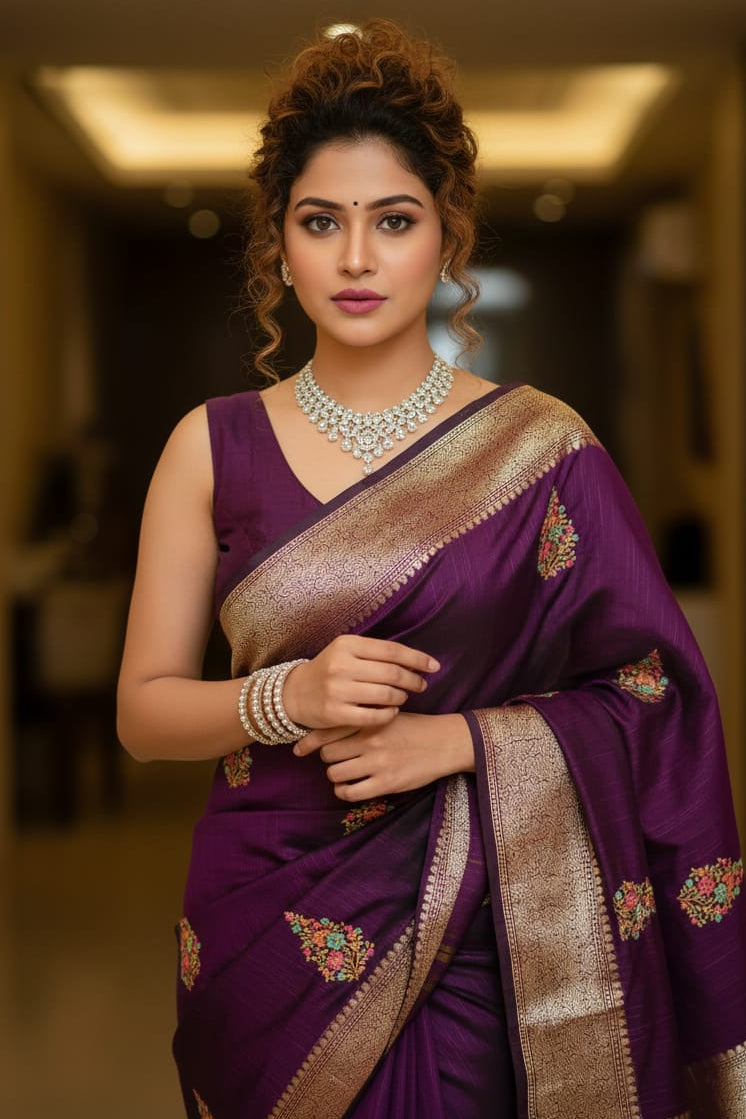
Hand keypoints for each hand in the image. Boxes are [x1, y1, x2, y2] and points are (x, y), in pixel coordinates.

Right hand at [282, 635, 438, 731]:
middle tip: (421, 685)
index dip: (416, 659)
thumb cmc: (329, 670)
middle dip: (413, 680)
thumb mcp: (346, 652)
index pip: (391, 650)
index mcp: (347, 644)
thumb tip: (415, 660)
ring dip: (401, 697)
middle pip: (392, 673)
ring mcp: (337, 689)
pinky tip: (392, 712)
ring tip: (403, 697)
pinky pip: (373, 715)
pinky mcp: (335, 712)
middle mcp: (341, 665)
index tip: (433, 666)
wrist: (295, 694)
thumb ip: (376, 653)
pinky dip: (389, 714)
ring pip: (385, 694)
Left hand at [294, 712, 473, 800]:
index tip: (298, 750)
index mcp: (368, 720)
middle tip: (337, 759)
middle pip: (327, 754)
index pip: (327, 730)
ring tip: (345, 773)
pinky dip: (344, 792)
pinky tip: (350, 787)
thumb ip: (361, 720)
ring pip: (335, 774)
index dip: (308, 742)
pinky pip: (351, 792)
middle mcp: (369, 740)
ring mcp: (377, 762)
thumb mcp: (387, 715)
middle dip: (328, 758)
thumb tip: (327, 732)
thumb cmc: (413, 728)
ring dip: (336, 776)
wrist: (444, 742)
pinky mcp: (386, 783)